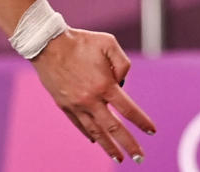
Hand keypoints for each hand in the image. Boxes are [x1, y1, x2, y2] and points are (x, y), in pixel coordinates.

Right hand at [32, 28, 155, 162]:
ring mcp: (76, 105)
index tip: (151, 132)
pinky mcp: (64, 106)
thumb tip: (123, 82)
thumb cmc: (81, 41)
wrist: (48, 44)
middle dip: (128, 144)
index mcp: (105, 85)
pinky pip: (80, 125)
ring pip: (96, 132)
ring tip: (119, 158)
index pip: (128, 109)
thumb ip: (123, 63)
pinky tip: (97, 141)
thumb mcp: (109, 43)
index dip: (141, 122)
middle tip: (140, 158)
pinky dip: (90, 134)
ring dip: (109, 146)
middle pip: (114, 128)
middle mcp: (91, 99)